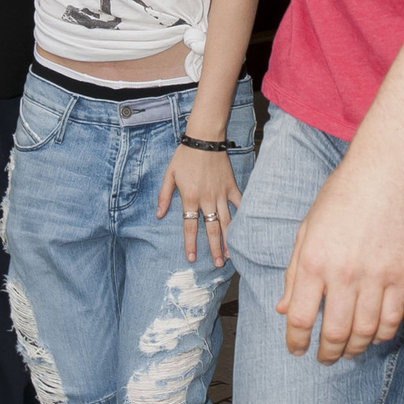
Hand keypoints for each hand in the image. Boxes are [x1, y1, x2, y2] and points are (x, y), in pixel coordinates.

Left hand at [157, 145, 241, 266]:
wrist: (204, 139)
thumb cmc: (184, 156)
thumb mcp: (169, 175)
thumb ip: (164, 196)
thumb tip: (158, 215)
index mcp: (190, 198)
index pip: (190, 226)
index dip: (190, 243)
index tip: (192, 258)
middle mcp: (206, 199)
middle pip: (211, 228)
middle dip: (214, 248)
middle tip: (218, 264)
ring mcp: (220, 194)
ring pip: (226, 221)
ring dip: (228, 239)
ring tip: (231, 255)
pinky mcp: (231, 186)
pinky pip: (239, 204)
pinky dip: (242, 216)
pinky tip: (244, 230)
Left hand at [277, 152, 403, 361]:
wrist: (382, 175)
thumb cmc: (339, 198)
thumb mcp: (305, 231)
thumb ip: (294, 273)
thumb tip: (282, 309)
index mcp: (313, 261)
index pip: (299, 318)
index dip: (295, 342)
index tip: (297, 350)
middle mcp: (342, 274)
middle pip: (333, 333)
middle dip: (326, 354)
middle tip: (324, 359)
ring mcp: (374, 277)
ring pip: (364, 332)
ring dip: (354, 349)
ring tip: (347, 351)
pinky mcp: (401, 275)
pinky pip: (392, 320)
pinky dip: (382, 335)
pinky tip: (373, 336)